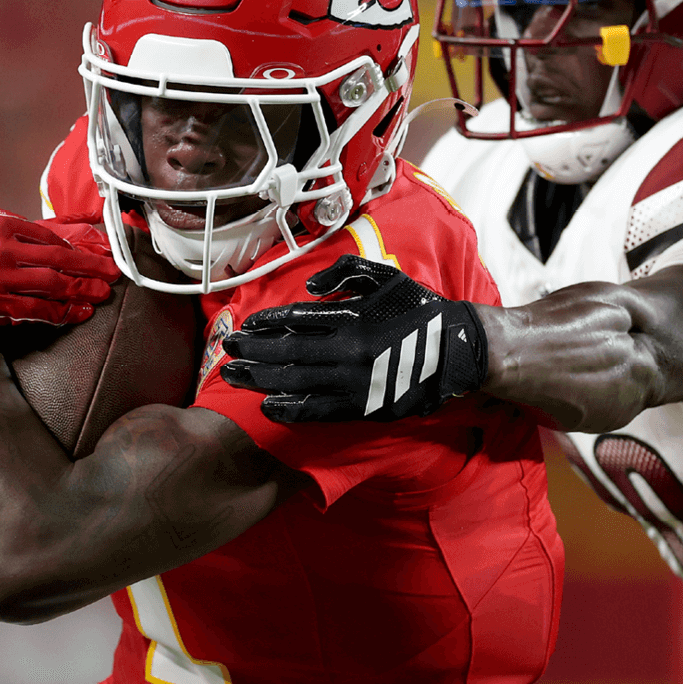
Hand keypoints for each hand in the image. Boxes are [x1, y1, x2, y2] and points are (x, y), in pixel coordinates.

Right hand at [0, 202, 117, 334]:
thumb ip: (5, 217)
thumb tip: (42, 224)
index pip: (49, 236)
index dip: (75, 245)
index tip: (93, 252)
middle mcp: (3, 255)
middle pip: (59, 260)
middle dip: (91, 267)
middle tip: (113, 272)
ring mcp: (0, 284)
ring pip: (53, 287)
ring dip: (82, 291)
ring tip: (103, 293)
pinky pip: (36, 311)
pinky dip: (61, 313)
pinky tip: (79, 312)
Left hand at [220, 256, 487, 421]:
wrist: (456, 350)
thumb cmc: (416, 309)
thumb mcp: (384, 276)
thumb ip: (344, 272)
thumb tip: (306, 289)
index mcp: (352, 317)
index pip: (296, 321)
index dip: (266, 325)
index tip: (245, 327)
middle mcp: (348, 350)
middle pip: (286, 353)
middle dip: (252, 352)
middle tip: (227, 351)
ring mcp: (354, 382)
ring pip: (295, 382)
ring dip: (259, 379)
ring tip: (232, 376)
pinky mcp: (364, 407)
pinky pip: (318, 411)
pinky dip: (290, 409)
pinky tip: (267, 406)